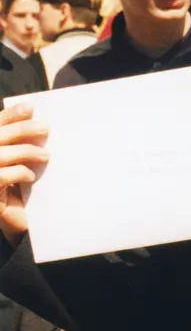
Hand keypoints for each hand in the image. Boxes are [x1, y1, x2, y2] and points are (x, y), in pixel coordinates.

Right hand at [0, 103, 48, 244]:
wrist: (8, 221)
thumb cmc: (12, 188)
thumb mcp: (13, 161)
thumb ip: (16, 142)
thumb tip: (34, 116)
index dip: (11, 115)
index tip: (31, 108)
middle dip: (23, 129)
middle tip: (46, 128)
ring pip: (2, 155)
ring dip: (27, 152)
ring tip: (46, 156)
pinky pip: (4, 176)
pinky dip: (20, 173)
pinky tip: (31, 177)